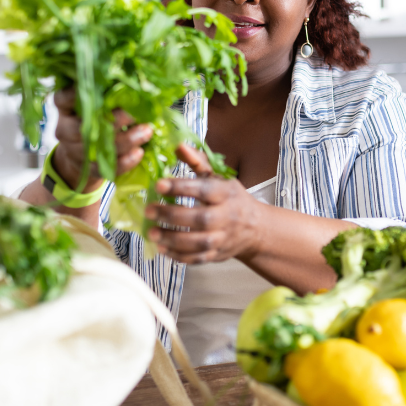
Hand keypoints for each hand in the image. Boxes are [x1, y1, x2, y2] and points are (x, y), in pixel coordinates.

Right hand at [51, 87, 151, 192]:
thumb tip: (134, 80)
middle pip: (86, 124)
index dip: (76, 93)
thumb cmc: (91, 122)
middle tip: (137, 112)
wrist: (78, 159)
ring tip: (147, 131)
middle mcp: (66, 129)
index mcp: (65, 109)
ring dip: (127, 139)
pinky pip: (108, 167)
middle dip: (115, 118)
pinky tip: (139, 152)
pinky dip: (126, 161)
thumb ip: (105, 94)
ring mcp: (76, 151)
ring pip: (100, 146)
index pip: (63, 98)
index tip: (98, 86)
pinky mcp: (89, 169)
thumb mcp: (91, 106)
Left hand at [144, 145, 264, 263]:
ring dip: (173, 239)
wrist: (255, 228)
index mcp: (226, 194)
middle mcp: (227, 217)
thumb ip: (197, 163)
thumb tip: (178, 146)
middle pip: (201, 219)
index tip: (158, 184)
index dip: (181, 187)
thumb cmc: (231, 198)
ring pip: (199, 242)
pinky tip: (163, 249)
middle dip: (173, 215)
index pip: (204, 190)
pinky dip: (179, 256)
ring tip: (152, 233)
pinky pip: (198, 259)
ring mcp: (223, 238)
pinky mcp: (217, 255)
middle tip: (149, 211)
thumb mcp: (219, 177)